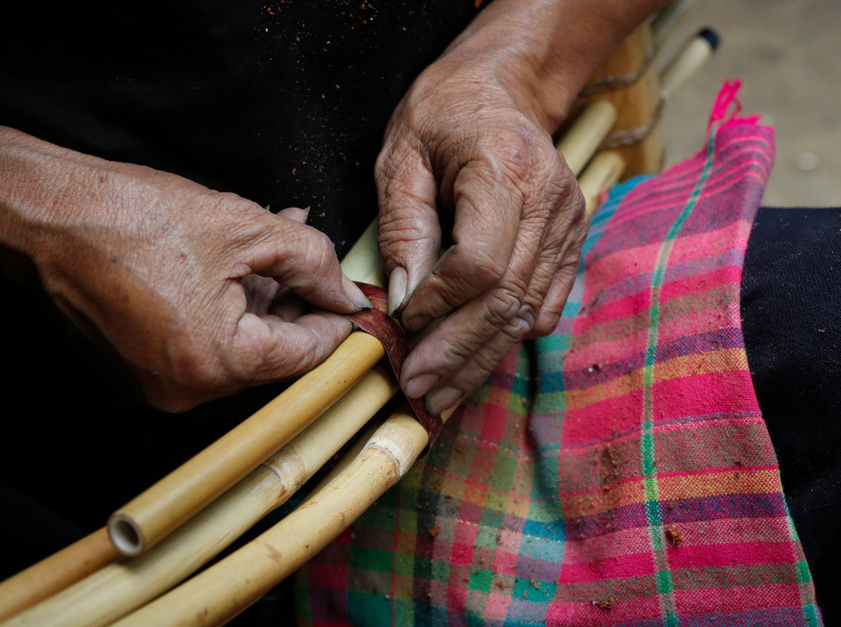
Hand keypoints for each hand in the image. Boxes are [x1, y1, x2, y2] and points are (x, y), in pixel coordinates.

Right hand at [0, 106, 367, 411]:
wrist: (51, 216)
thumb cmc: (137, 217)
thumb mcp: (248, 228)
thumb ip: (313, 263)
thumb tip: (345, 293)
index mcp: (219, 363)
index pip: (308, 355)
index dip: (339, 321)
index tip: (357, 298)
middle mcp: (191, 389)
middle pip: (276, 353)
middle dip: (301, 301)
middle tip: (318, 260)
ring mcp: (165, 383)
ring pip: (244, 344)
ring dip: (268, 296)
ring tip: (281, 241)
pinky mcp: (147, 366)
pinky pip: (210, 341)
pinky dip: (233, 305)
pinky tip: (245, 259)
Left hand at [376, 36, 587, 415]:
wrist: (503, 86)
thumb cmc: (444, 113)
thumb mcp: (402, 156)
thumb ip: (404, 228)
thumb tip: (408, 302)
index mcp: (506, 169)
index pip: (479, 263)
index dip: (439, 304)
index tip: (401, 324)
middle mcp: (551, 202)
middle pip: (506, 299)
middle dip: (457, 352)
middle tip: (418, 389)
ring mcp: (569, 225)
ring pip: (527, 313)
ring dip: (481, 359)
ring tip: (441, 394)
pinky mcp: (572, 241)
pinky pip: (546, 305)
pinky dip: (509, 338)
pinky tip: (475, 362)